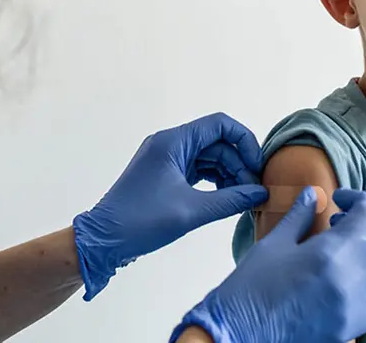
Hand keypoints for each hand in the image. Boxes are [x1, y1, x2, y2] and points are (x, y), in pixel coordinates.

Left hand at [72, 113, 268, 300]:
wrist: (104, 239)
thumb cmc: (141, 221)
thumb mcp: (191, 211)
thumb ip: (230, 200)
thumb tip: (260, 194)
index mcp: (173, 142)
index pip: (220, 125)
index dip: (244, 142)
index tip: (257, 167)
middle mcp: (170, 144)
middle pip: (217, 142)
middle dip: (239, 164)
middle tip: (253, 192)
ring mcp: (167, 159)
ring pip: (209, 157)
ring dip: (229, 174)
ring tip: (242, 198)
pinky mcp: (166, 174)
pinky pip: (198, 170)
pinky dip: (215, 182)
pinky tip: (226, 198)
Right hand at [170, 187, 365, 342]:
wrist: (241, 331)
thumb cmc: (253, 285)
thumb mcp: (274, 243)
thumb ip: (299, 216)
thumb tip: (312, 194)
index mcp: (333, 249)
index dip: (357, 200)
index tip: (339, 200)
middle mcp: (353, 276)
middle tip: (342, 225)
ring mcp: (356, 305)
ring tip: (343, 256)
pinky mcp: (352, 327)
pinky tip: (344, 286)